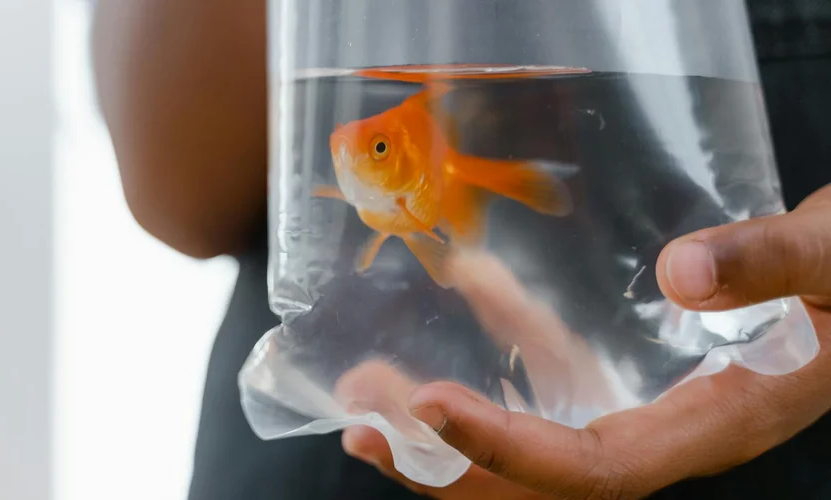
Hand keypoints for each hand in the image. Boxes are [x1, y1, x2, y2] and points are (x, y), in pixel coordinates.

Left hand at [342, 185, 830, 498]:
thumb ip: (775, 267)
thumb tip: (684, 274)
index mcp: (718, 426)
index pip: (595, 470)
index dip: (510, 451)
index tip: (433, 410)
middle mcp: (672, 432)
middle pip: (544, 480)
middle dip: (451, 467)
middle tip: (365, 429)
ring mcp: (651, 405)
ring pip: (538, 437)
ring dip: (453, 425)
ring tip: (372, 394)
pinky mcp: (640, 370)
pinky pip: (561, 374)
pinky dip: (505, 346)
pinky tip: (463, 298)